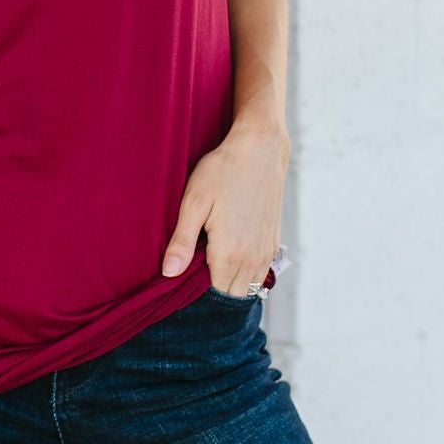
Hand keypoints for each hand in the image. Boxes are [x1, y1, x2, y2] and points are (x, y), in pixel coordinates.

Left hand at [160, 114, 288, 292]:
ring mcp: (267, 250)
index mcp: (230, 253)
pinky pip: (261, 272)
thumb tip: (169, 273)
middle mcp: (252, 258)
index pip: (214, 294)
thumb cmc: (222, 172)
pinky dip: (247, 271)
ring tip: (212, 261)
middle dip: (215, 290)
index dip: (198, 292)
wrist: (260, 149)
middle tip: (196, 268)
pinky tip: (231, 253)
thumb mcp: (194, 203)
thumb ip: (182, 242)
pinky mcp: (274, 240)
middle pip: (232, 294)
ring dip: (232, 281)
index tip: (186, 276)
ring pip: (249, 286)